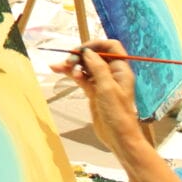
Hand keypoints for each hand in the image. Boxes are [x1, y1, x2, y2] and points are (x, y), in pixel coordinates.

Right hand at [51, 38, 146, 155]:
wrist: (118, 137)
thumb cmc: (117, 113)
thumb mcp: (107, 88)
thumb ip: (97, 67)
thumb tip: (87, 51)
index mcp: (120, 69)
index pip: (110, 47)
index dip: (96, 44)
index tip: (81, 49)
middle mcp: (112, 73)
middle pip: (95, 56)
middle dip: (80, 56)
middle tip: (68, 61)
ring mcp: (102, 83)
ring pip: (85, 67)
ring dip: (73, 65)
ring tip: (61, 67)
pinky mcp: (93, 92)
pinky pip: (81, 78)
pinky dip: (72, 74)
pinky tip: (61, 71)